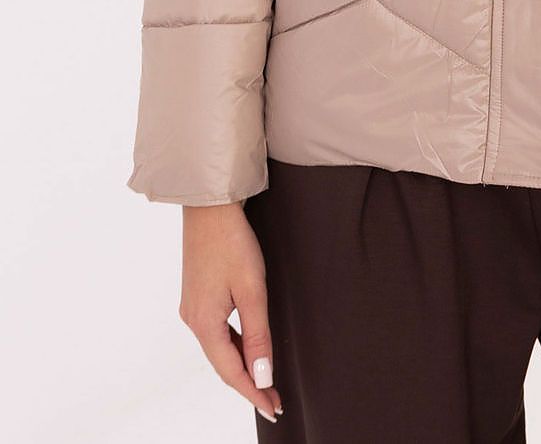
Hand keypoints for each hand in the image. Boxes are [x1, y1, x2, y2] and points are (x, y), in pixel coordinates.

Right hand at [179, 203, 282, 423]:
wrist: (209, 206)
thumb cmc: (232, 243)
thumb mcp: (252, 289)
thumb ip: (258, 334)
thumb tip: (263, 375)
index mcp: (203, 324)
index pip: (231, 372)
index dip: (253, 392)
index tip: (274, 408)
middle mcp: (192, 320)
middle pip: (223, 363)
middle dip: (249, 383)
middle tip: (274, 400)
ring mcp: (192, 308)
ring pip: (219, 348)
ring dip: (242, 364)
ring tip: (266, 379)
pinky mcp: (196, 296)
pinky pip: (216, 331)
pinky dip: (234, 344)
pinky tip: (249, 347)